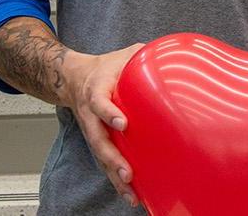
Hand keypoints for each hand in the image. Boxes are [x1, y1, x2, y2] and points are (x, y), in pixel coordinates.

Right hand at [57, 43, 146, 205]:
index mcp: (96, 91)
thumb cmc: (106, 67)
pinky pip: (106, 162)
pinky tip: (131, 194)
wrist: (74, 78)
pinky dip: (116, 180)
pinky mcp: (98, 141)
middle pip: (98, 140)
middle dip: (113, 158)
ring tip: (130, 191)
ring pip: (101, 157)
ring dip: (114, 175)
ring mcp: (93, 131)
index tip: (122, 123)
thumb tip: (173, 53)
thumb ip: (145, 53)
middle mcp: (91, 115)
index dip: (109, 113)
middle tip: (128, 172)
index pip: (100, 103)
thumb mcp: (124, 54)